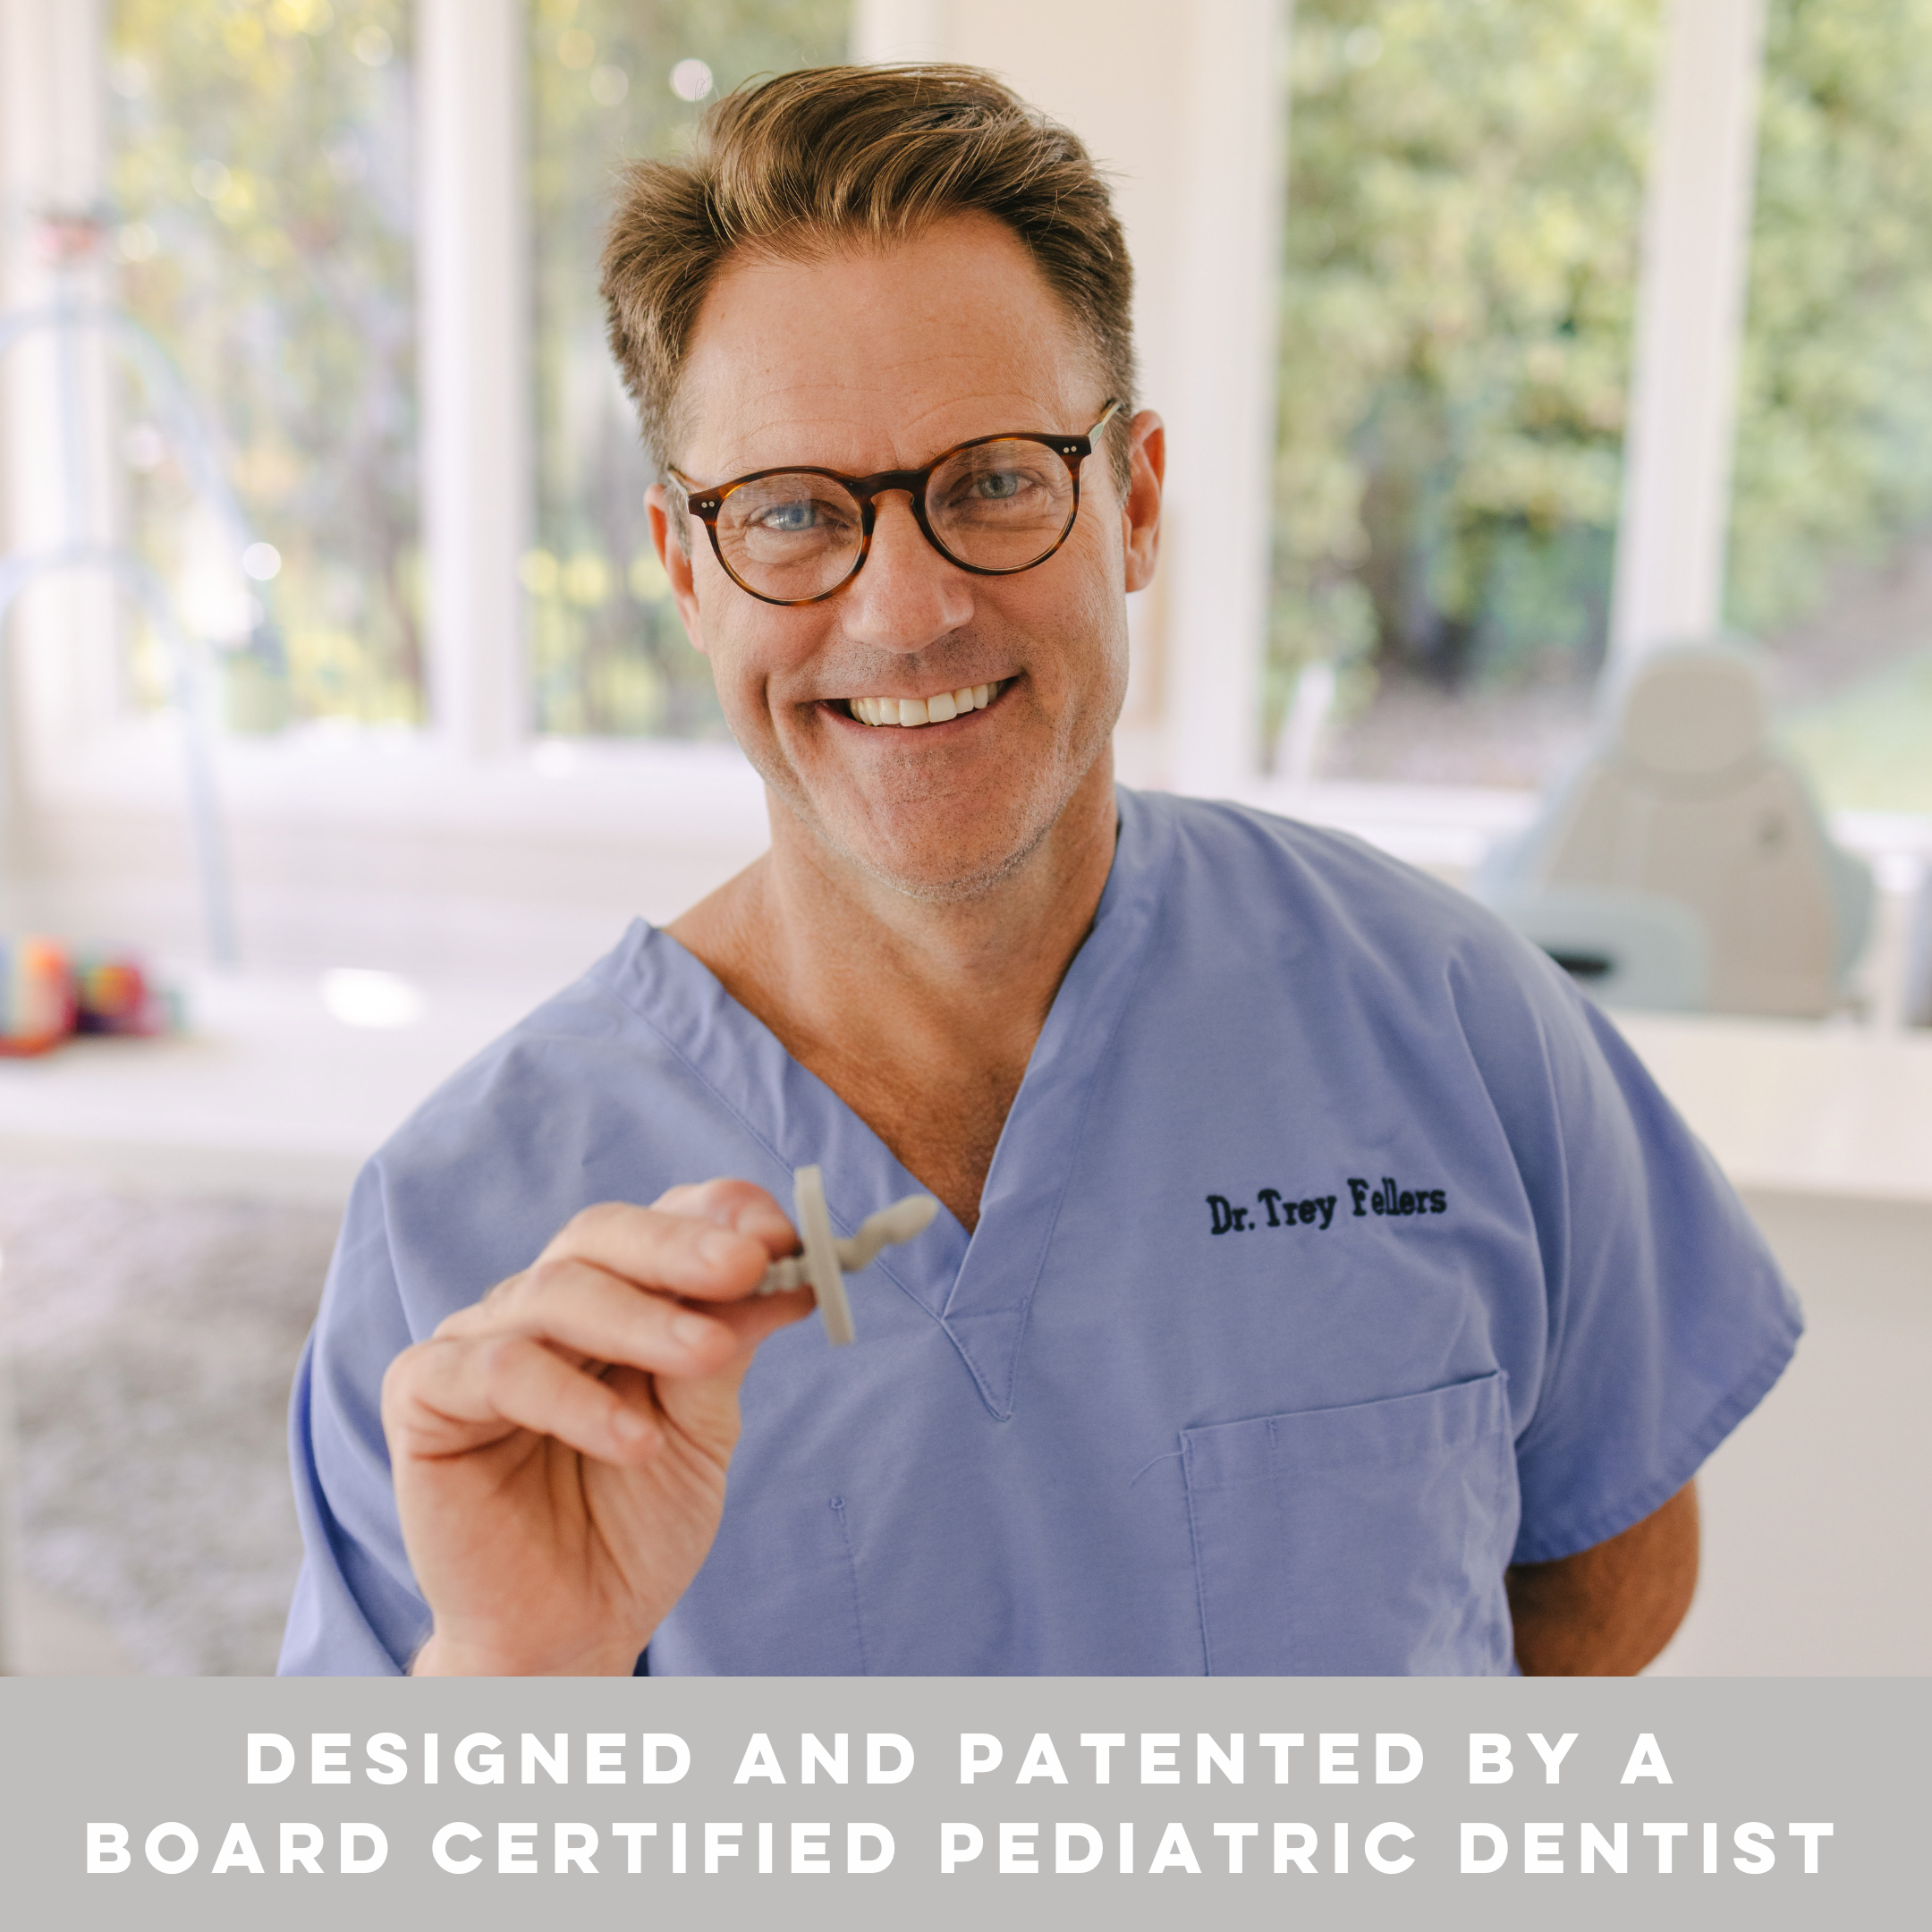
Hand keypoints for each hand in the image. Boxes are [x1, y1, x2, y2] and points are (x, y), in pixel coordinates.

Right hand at [381, 1180, 810, 1674]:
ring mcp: (476, 1342)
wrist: (571, 1633)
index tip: (783, 1233)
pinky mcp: (425, 1397)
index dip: (715, 1214)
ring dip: (644, 1319)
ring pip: (555, 1292)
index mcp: (608, 1297)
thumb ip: (723, 1345)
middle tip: (751, 1263)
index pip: (655, 1223)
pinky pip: (499, 1370)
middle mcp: (538, 1305)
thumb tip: (783, 1268)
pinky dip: (575, 1399)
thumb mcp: (701, 1429)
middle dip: (681, 1246)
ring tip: (712, 1353)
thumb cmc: (634, 1525)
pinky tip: (635, 1441)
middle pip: (599, 1236)